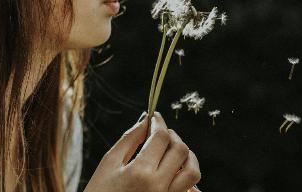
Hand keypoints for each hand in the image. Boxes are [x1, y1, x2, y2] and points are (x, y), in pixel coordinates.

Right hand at [84, 111, 200, 191]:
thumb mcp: (108, 164)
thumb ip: (129, 139)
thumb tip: (146, 120)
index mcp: (140, 172)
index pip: (161, 137)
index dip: (159, 123)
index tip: (155, 118)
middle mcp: (158, 186)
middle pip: (181, 150)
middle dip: (173, 136)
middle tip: (162, 133)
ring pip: (192, 171)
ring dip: (187, 157)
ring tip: (172, 152)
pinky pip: (189, 190)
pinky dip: (186, 178)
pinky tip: (174, 171)